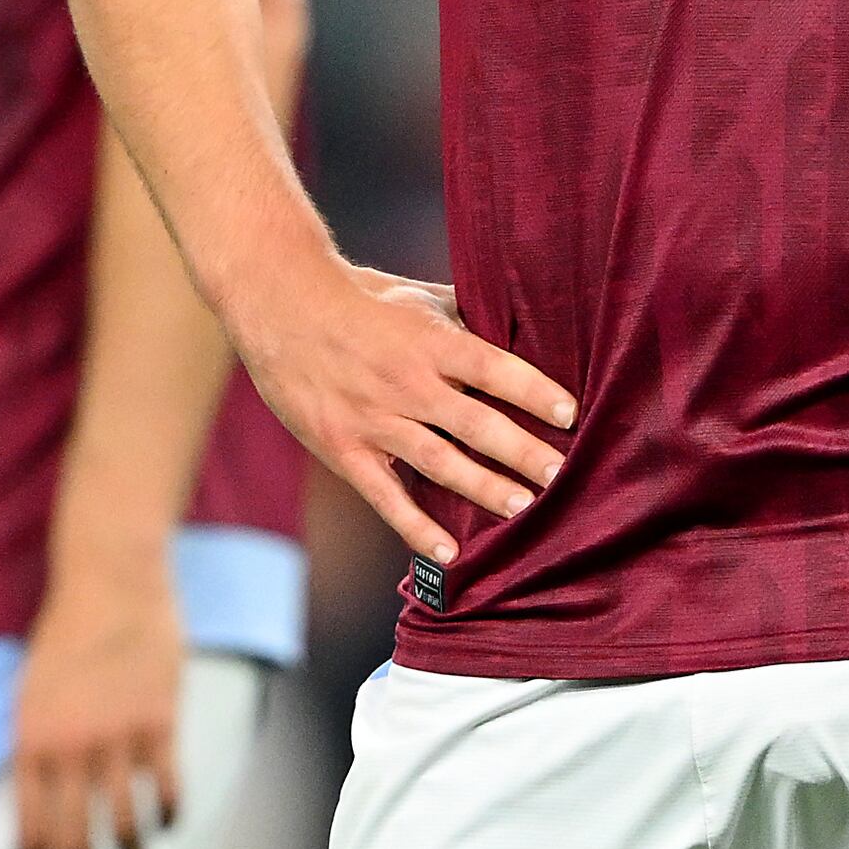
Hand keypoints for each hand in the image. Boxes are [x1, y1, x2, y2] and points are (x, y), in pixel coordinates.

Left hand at [14, 559, 185, 848]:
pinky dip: (168, 813)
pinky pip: (165, 786)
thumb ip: (34, 744)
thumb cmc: (65, 635)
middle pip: (74, 833)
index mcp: (30, 739)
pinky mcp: (159, 723)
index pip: (30, 823)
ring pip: (122, 820)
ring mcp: (116, 736)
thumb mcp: (28, 690)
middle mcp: (70, 746)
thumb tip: (40, 799)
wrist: (110, 582)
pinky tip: (168, 825)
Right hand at [226, 255, 574, 566]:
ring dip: (484, 488)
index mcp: (429, 342)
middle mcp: (406, 383)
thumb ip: (463, 316)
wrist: (278, 304)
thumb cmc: (355, 296)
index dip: (534, 391)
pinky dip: (417, 527)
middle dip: (523, 453)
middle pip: (477, 424)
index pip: (494, 369)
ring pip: (439, 463)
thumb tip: (516, 321)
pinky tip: (448, 552)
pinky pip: (386, 496)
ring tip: (522, 508)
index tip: (570, 414)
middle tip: (560, 475)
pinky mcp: (343, 448)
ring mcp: (374, 420)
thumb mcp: (414, 295)